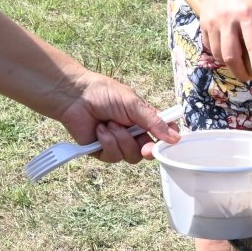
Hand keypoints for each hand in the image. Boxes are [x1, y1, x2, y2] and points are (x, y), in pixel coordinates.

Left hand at [53, 73, 180, 163]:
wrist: (75, 97)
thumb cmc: (104, 93)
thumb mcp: (133, 104)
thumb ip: (154, 122)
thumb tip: (175, 137)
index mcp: (143, 119)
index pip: (162, 135)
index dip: (167, 141)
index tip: (170, 143)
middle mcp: (132, 133)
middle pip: (147, 152)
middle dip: (145, 148)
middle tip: (144, 146)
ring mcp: (117, 143)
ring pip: (130, 156)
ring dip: (121, 140)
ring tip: (110, 124)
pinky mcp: (101, 151)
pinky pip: (113, 156)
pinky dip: (107, 142)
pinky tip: (100, 129)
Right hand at [197, 0, 251, 95]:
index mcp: (248, 14)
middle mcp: (228, 19)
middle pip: (232, 56)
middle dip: (241, 73)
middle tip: (250, 77)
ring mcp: (213, 21)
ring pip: (220, 55)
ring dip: (231, 64)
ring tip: (240, 60)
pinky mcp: (203, 23)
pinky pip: (211, 47)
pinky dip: (220, 54)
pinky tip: (229, 47)